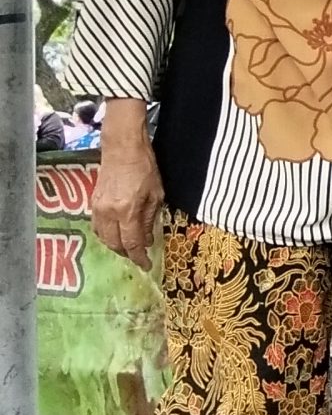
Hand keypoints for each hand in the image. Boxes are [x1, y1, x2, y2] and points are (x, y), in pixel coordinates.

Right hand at [91, 108, 163, 268]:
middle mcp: (109, 213)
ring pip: (103, 237)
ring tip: (128, 248)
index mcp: (127, 211)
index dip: (139, 258)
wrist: (122, 149)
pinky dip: (107, 235)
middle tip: (138, 257)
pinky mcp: (92, 203)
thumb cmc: (145, 168)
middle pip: (114, 244)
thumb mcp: (156, 194)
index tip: (146, 265)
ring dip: (115, 246)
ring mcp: (98, 208)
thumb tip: (146, 240)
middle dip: (126, 254)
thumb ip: (150, 219)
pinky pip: (97, 227)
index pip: (132, 243)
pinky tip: (116, 234)